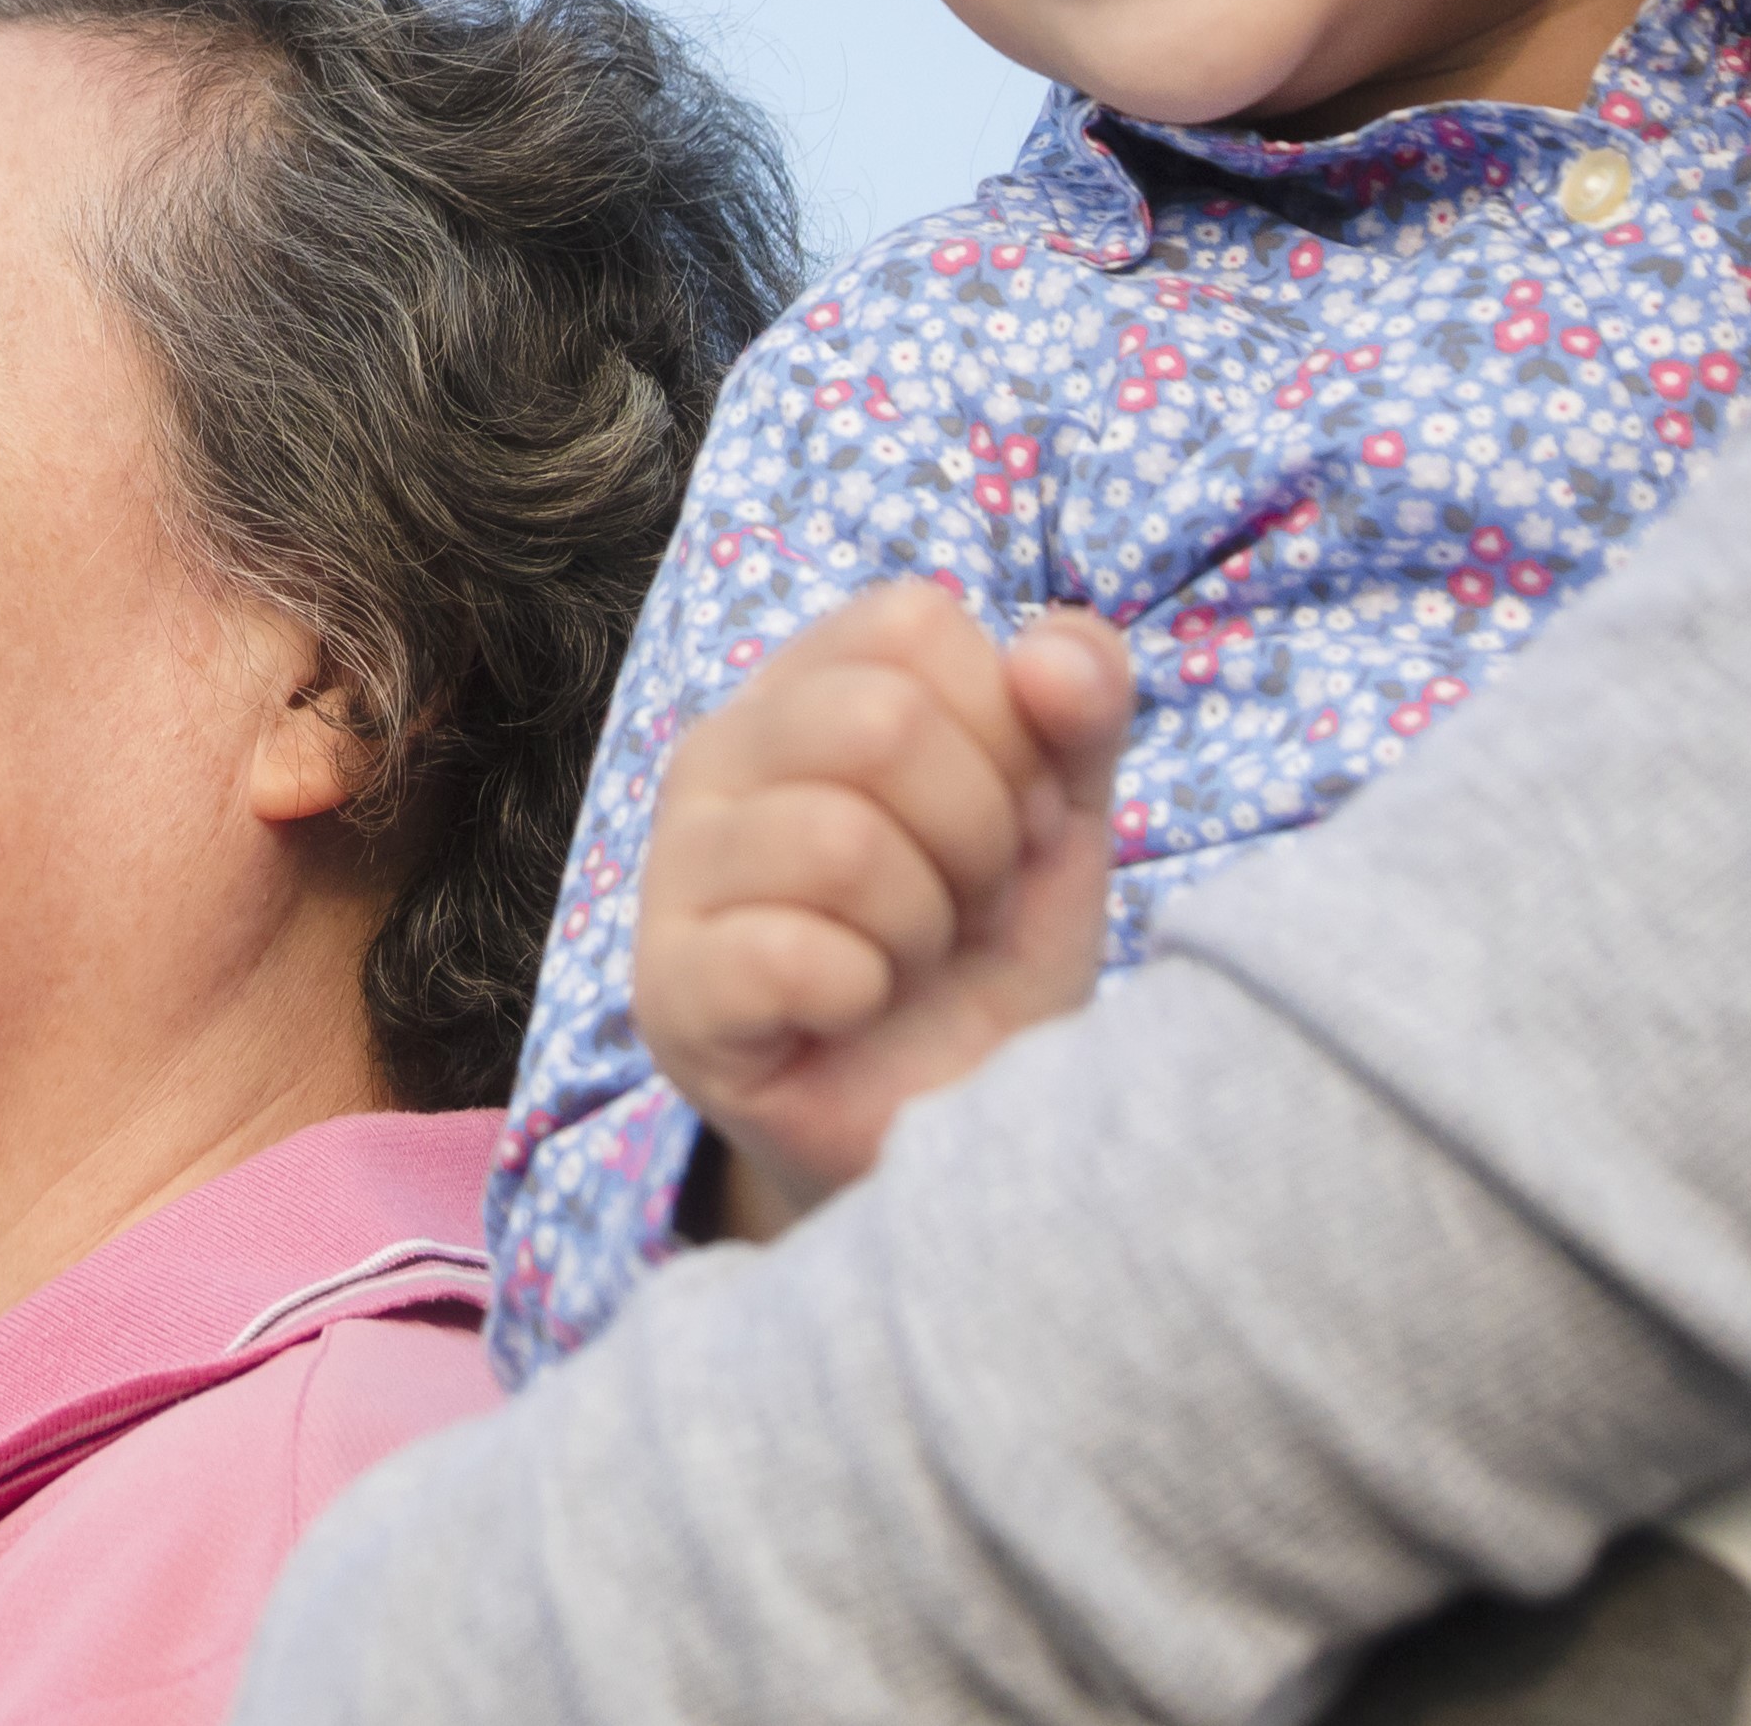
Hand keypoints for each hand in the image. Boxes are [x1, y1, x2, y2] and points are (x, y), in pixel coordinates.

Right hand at [630, 581, 1141, 1233]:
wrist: (949, 1126)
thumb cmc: (991, 956)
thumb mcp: (1062, 822)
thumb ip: (1081, 710)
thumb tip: (1052, 652)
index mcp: (809, 683)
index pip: (912, 624)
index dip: (1003, 730)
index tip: (1012, 822)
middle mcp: (722, 751)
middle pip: (880, 721)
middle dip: (976, 835)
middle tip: (965, 906)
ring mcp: (677, 867)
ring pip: (838, 842)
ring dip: (922, 927)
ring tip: (908, 964)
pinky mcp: (669, 989)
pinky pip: (786, 957)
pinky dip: (862, 996)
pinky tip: (852, 1015)